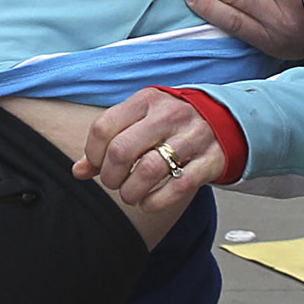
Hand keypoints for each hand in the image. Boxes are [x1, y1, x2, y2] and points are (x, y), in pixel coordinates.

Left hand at [76, 88, 218, 209]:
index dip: (93, 154)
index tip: (99, 165)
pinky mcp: (209, 161)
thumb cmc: (171, 122)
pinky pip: (177, 188)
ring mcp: (191, 138)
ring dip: (130, 192)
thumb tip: (78, 171)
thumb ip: (108, 140)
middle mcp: (168, 116)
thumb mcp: (139, 119)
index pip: (103, 127)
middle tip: (115, 183)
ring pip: (148, 171)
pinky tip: (148, 202)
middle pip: (122, 151)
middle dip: (110, 176)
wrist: (225, 118)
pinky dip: (155, 202)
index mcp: (146, 100)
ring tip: (130, 194)